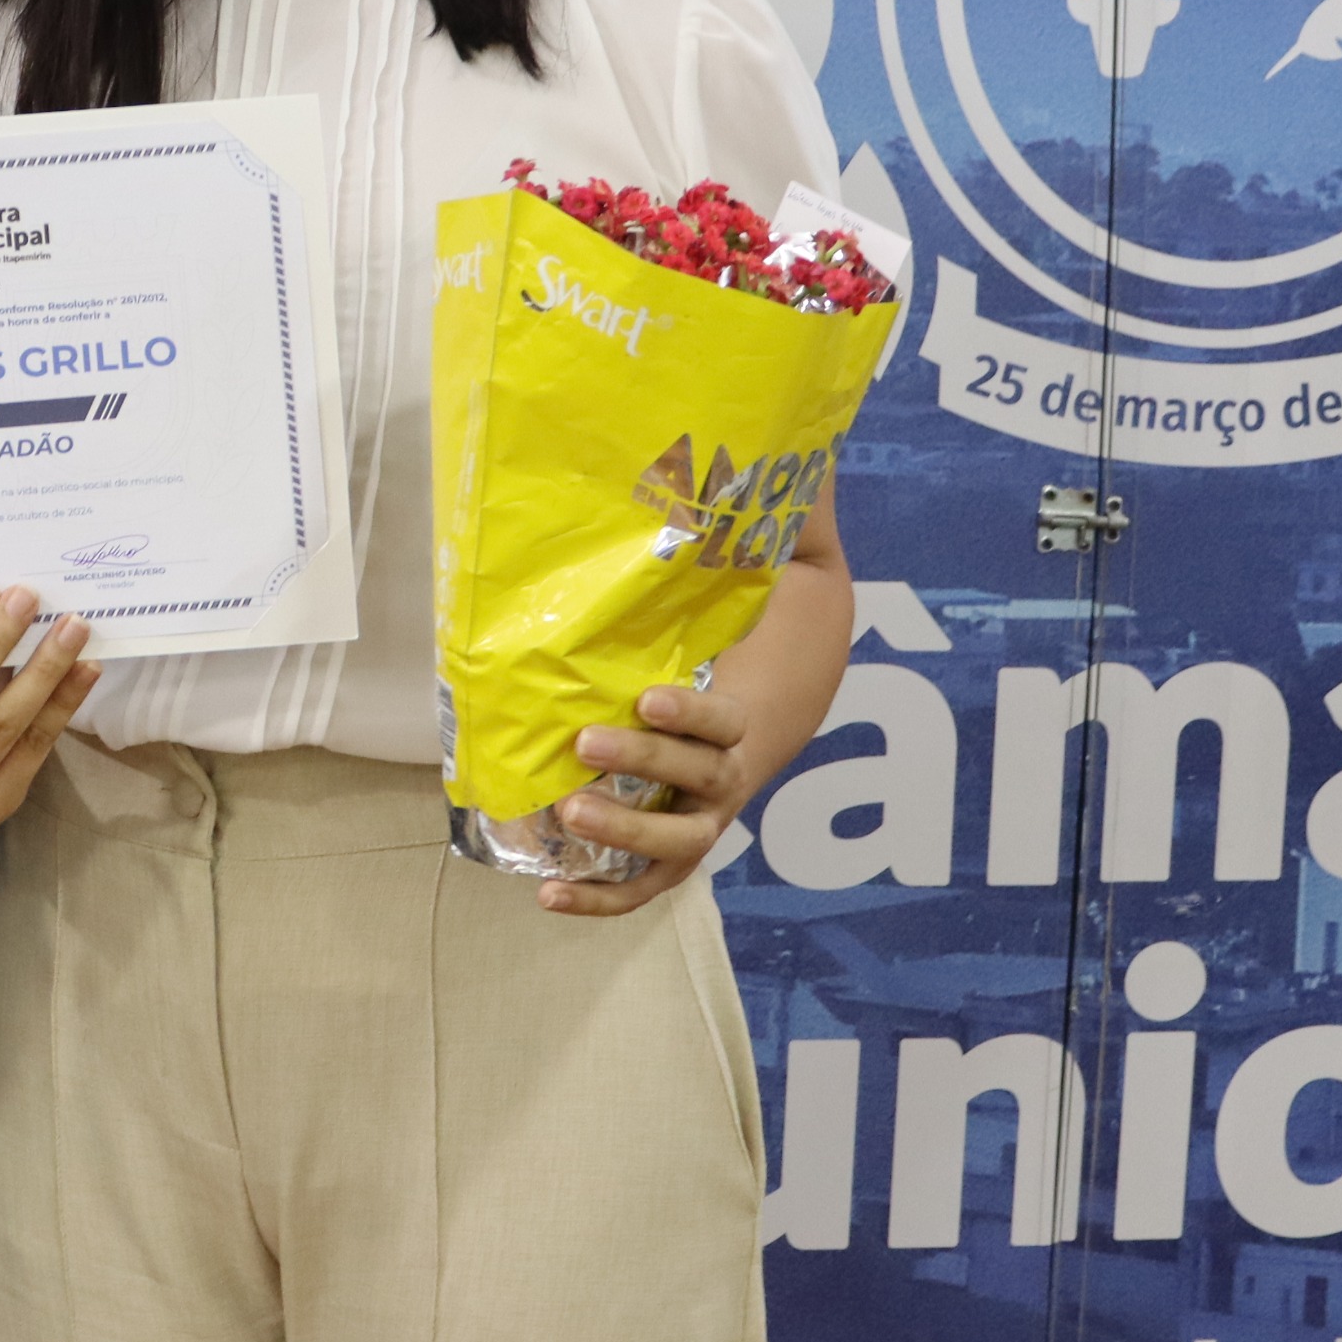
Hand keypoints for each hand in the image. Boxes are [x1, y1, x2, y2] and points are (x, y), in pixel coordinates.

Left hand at [544, 500, 854, 916]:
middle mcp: (730, 772)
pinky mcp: (677, 840)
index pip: (724, 722)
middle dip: (643, 770)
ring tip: (565, 815)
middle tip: (583, 746)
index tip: (650, 696)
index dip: (691, 718)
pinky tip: (548, 896)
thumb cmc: (758, 624)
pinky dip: (601, 896)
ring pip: (674, 843)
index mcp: (746, 714)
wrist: (786, 690)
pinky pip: (645, 881)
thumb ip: (776, 514)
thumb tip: (794, 445)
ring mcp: (705, 814)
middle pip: (697, 787)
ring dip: (620, 836)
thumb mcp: (770, 569)